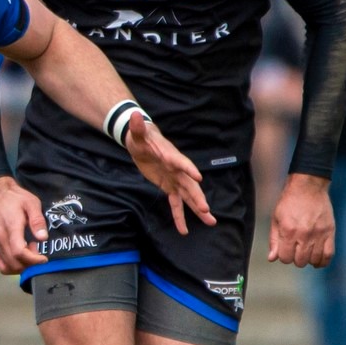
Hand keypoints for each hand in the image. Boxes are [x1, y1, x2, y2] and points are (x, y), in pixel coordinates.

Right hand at [0, 176, 45, 274]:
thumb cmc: (16, 198)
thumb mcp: (32, 203)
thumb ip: (37, 221)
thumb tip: (43, 238)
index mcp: (11, 227)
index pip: (19, 252)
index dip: (33, 260)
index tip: (44, 258)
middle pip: (14, 263)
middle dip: (29, 263)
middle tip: (37, 252)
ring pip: (6, 267)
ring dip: (21, 266)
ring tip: (29, 253)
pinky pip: (1, 264)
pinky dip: (12, 266)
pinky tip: (20, 255)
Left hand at [122, 114, 214, 234]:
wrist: (143, 142)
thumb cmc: (140, 136)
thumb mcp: (137, 133)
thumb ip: (137, 127)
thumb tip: (133, 114)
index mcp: (170, 156)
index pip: (181, 162)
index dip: (188, 169)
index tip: (198, 178)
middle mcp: (177, 169)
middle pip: (189, 185)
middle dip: (197, 197)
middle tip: (206, 209)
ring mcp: (174, 179)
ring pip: (188, 196)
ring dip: (198, 209)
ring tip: (211, 222)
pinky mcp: (169, 187)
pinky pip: (176, 203)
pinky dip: (179, 216)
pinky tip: (184, 230)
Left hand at [267, 172, 334, 266]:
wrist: (308, 187)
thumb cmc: (289, 202)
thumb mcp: (276, 219)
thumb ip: (274, 240)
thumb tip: (272, 258)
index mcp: (289, 231)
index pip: (285, 258)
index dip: (283, 256)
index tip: (285, 251)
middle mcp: (304, 235)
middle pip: (300, 261)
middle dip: (295, 258)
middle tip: (295, 250)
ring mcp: (319, 234)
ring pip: (314, 259)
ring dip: (308, 260)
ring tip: (306, 253)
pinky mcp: (330, 232)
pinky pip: (329, 254)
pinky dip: (323, 261)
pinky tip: (318, 261)